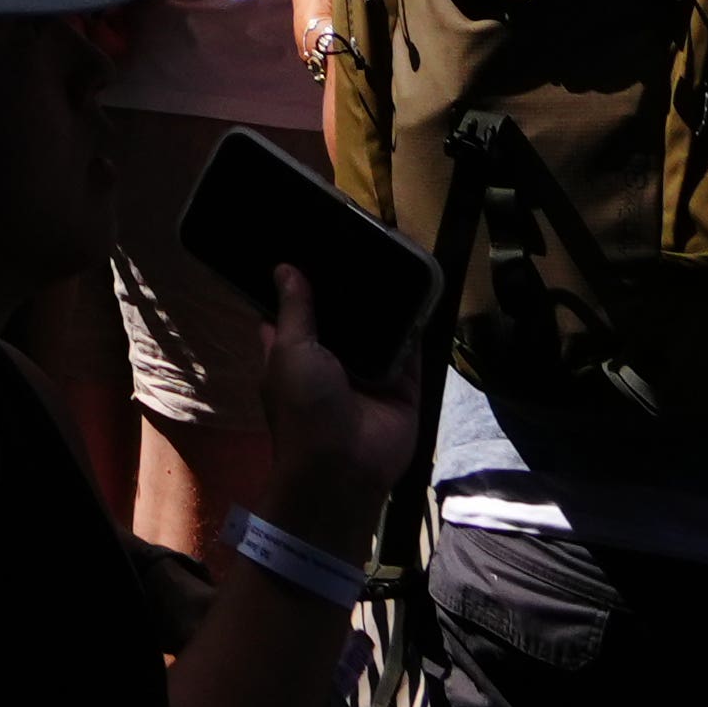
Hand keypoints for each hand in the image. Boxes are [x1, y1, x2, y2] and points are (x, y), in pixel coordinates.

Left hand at [151, 267, 409, 550]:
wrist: (345, 469)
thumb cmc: (304, 408)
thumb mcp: (290, 352)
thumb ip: (294, 311)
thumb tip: (284, 267)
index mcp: (295, 354)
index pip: (296, 312)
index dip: (301, 283)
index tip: (311, 243)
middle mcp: (333, 361)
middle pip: (343, 317)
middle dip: (350, 287)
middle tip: (362, 237)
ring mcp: (371, 373)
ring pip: (380, 329)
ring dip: (386, 300)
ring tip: (395, 249)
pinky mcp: (404, 385)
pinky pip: (413, 349)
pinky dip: (418, 322)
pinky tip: (424, 284)